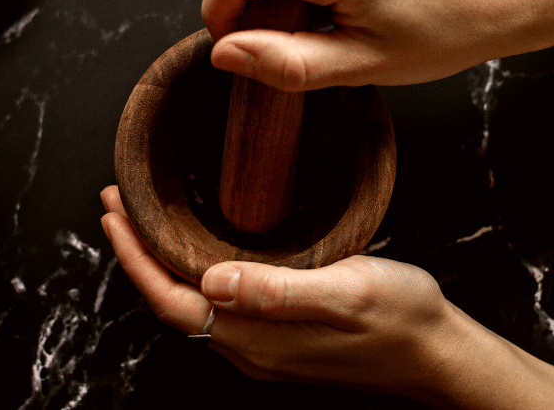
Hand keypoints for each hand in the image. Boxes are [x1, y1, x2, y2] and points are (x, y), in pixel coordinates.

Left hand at [98, 185, 453, 401]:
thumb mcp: (348, 291)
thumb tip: (214, 279)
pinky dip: (192, 267)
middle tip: (118, 201)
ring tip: (145, 216)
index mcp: (257, 337)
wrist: (439, 352)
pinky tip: (198, 241)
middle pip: (171, 300)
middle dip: (137, 253)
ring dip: (162, 259)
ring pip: (192, 301)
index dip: (135, 257)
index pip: (171, 298)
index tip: (115, 211)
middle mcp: (250, 347)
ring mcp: (263, 345)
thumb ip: (280, 289)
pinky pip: (217, 302)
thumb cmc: (402, 318)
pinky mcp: (278, 336)